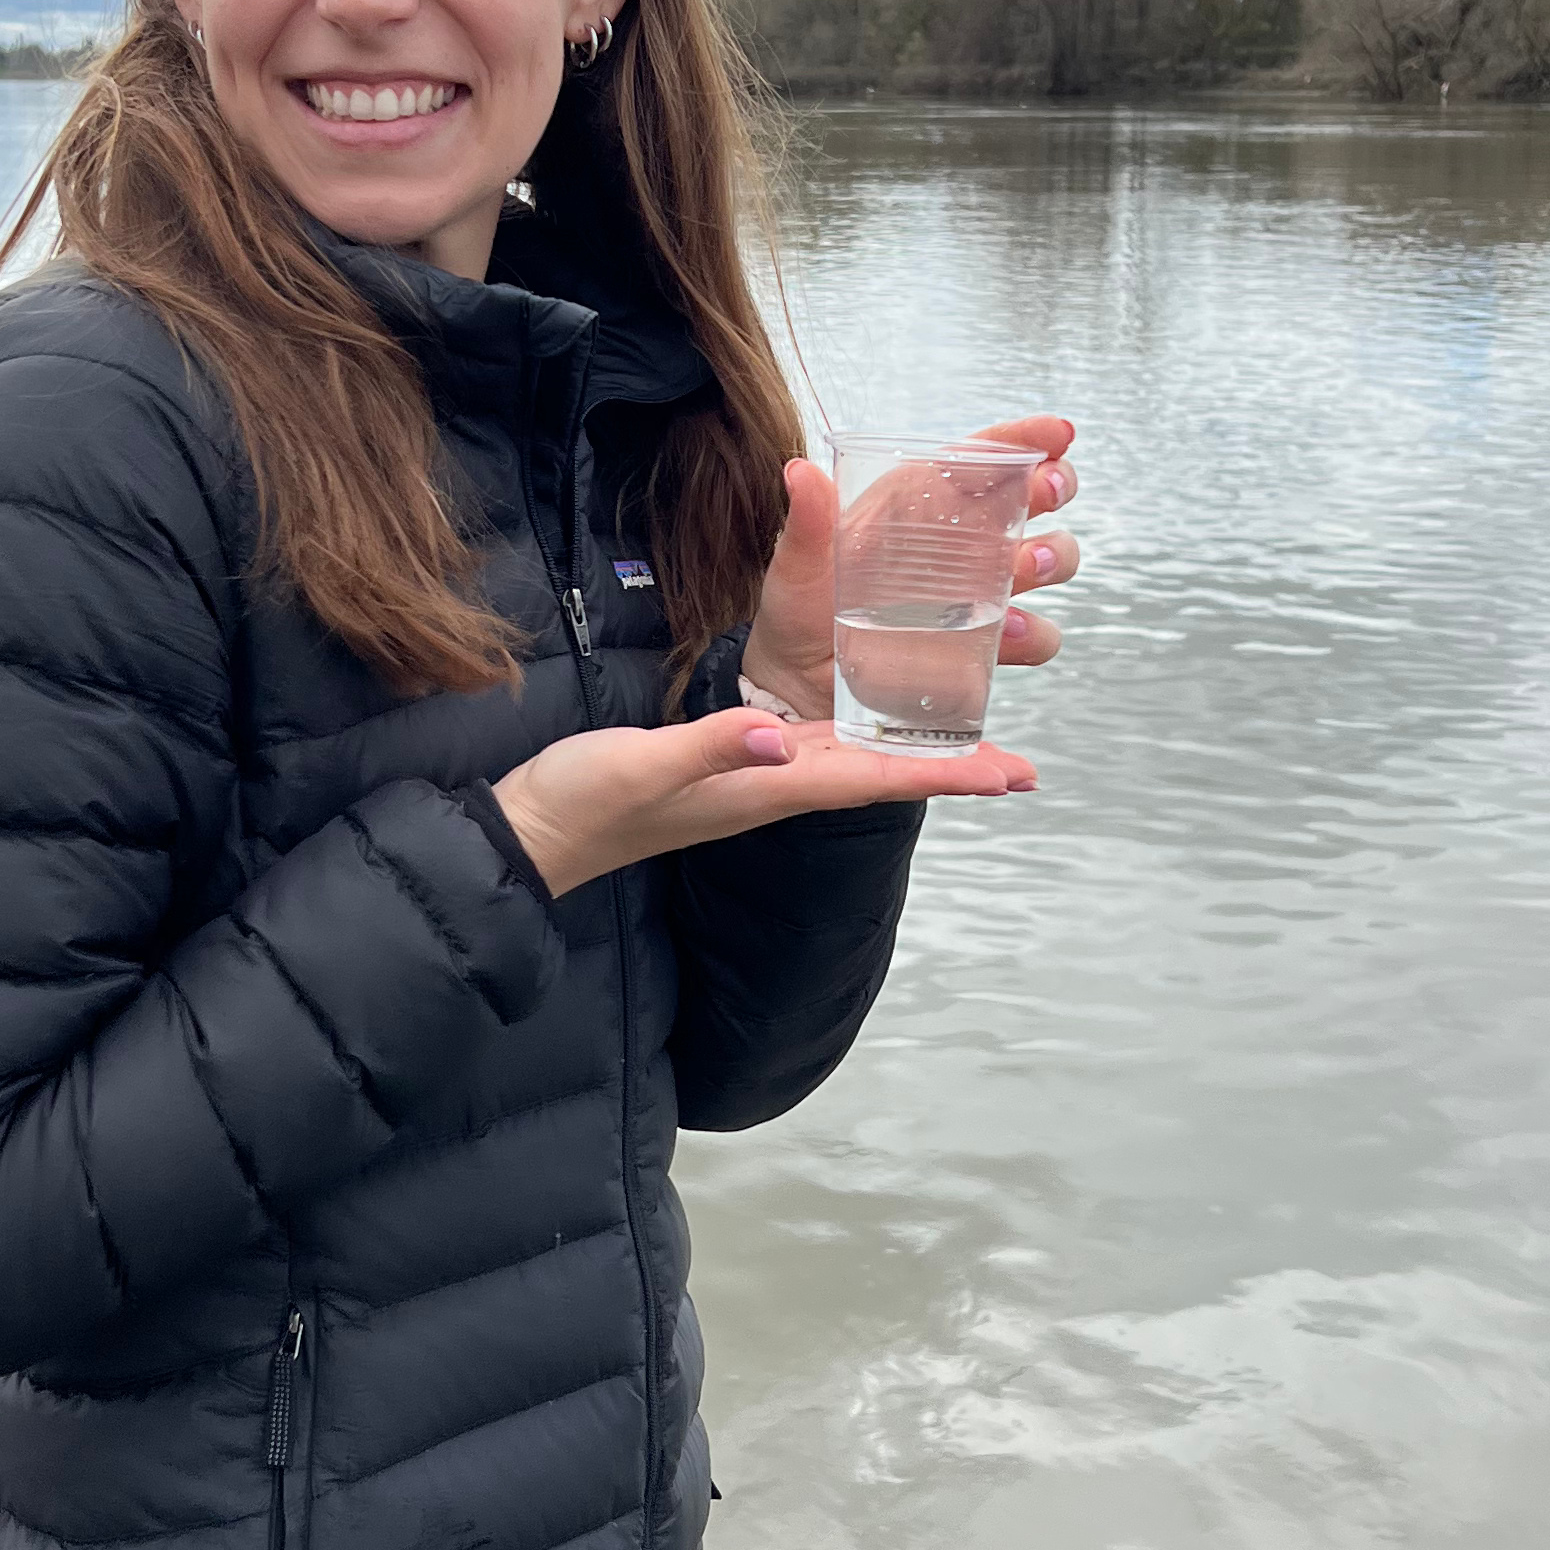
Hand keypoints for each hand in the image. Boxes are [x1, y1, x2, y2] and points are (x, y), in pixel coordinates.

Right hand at [494, 707, 1033, 899]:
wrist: (528, 833)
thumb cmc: (580, 803)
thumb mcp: (638, 766)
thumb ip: (705, 748)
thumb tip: (774, 734)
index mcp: (762, 787)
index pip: (872, 779)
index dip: (945, 773)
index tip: (1013, 775)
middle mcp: (769, 786)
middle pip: (879, 774)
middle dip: (950, 768)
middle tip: (1021, 766)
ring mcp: (749, 778)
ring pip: (851, 761)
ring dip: (911, 753)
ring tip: (969, 737)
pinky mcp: (725, 763)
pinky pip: (811, 748)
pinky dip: (856, 733)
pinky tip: (866, 715)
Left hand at [741, 416, 1083, 718]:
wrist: (800, 687)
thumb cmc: (799, 612)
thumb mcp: (800, 564)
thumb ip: (809, 522)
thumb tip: (800, 472)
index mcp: (919, 505)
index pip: (979, 460)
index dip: (1022, 440)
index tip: (1058, 433)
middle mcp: (959, 544)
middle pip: (1030, 502)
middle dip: (1052, 488)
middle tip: (1047, 492)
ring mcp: (977, 595)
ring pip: (1045, 563)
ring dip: (1051, 557)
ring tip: (1028, 566)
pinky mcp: (983, 646)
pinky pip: (1032, 636)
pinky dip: (1032, 633)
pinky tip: (1008, 634)